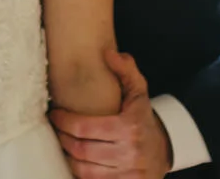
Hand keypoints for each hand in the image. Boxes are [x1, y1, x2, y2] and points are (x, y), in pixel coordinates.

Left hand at [49, 50, 173, 178]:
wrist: (165, 151)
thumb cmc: (143, 119)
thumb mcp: (139, 92)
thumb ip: (126, 70)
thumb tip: (109, 53)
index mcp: (129, 127)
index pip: (84, 127)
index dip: (63, 122)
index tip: (54, 115)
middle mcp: (129, 153)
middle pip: (81, 150)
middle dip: (62, 139)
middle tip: (55, 129)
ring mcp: (128, 174)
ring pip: (84, 170)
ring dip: (68, 158)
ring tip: (62, 144)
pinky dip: (79, 173)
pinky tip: (74, 161)